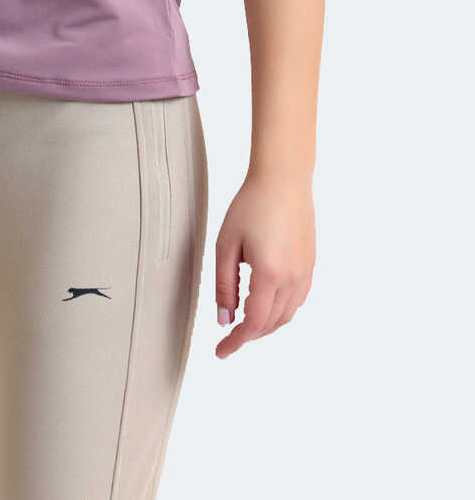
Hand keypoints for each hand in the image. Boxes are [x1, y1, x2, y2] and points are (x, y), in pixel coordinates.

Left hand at [213, 170, 315, 357]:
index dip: (236, 342)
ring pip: (286, 315)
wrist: (284, 180)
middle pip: (270, 323)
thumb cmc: (251, 206)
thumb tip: (224, 319)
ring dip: (265, 326)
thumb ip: (224, 285)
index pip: (253, 324)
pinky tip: (266, 304)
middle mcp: (292, 279)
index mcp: (269, 274)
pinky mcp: (310, 264)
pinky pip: (297, 300)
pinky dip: (281, 311)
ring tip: (244, 323)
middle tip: (228, 336)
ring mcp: (305, 273)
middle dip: (248, 335)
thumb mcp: (226, 244)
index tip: (221, 352)